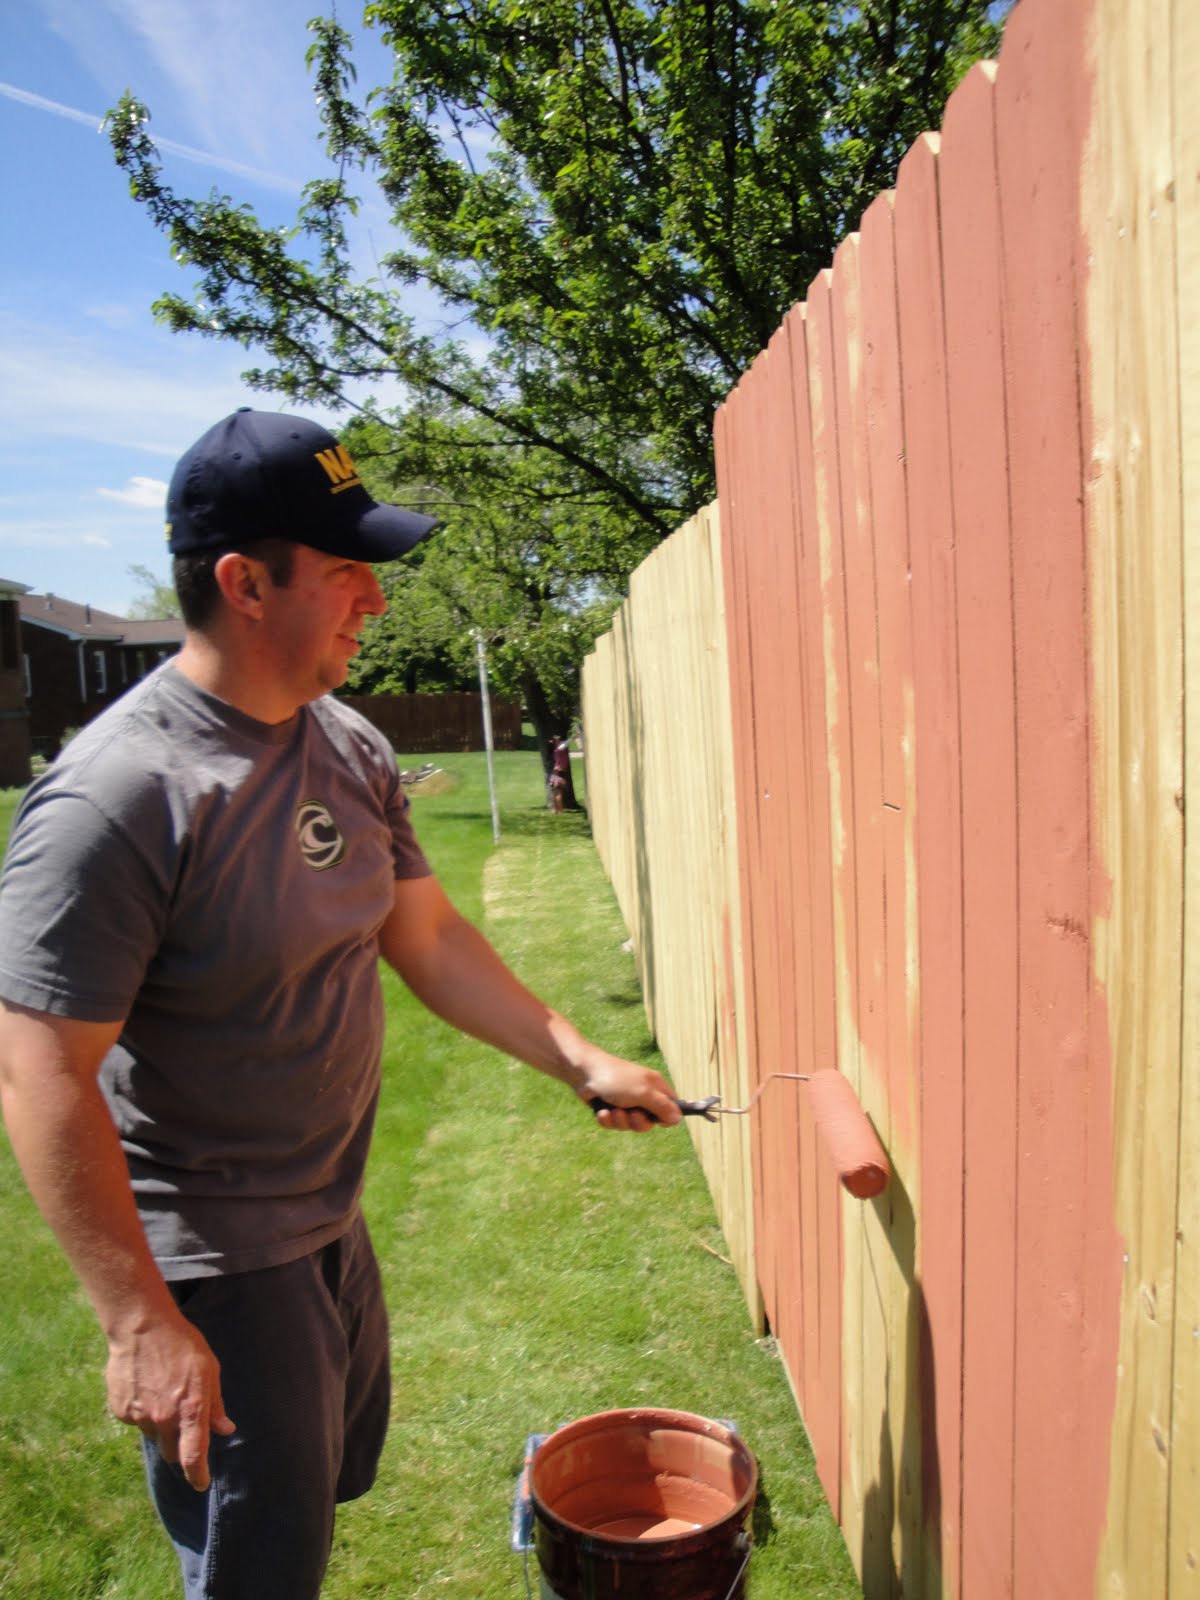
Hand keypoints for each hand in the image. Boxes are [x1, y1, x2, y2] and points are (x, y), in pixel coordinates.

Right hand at [105, 1312, 235, 1490]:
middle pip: (171, 1453)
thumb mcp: (209, 1370)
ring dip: (160, 1425)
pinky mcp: (121, 1410)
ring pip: (153, 1435)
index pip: (193, 1457)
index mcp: (190, 1410)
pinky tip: (145, 1386)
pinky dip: (142, 1411)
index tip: (200, 1484)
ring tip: (162, 1391)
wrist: (142, 1327)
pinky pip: (135, 1421)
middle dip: (179, 1446)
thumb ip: (215, 1405)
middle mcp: (164, 1419)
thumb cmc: (182, 1345)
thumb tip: (225, 1429)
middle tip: (182, 1421)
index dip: (197, 1475)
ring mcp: (139, 1417)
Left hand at [576, 1051, 682, 1131]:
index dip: (666, 1118)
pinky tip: (602, 1110)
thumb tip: (679, 1118)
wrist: (583, 1072)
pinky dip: (607, 1119)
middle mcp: (643, 1095)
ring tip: (612, 1109)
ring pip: (630, 1125)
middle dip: (637, 1122)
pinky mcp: (611, 1108)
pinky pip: (614, 1124)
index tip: (657, 1120)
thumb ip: (662, 1106)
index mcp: (655, 1087)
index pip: (672, 1107)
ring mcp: (626, 1102)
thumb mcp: (643, 1093)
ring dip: (620, 1121)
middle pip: (649, 1122)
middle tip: (630, 1113)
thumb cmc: (616, 1079)